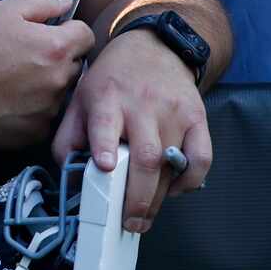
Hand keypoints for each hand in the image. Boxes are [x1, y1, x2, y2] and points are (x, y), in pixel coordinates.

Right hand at [0, 0, 96, 147]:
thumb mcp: (3, 11)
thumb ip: (41, 1)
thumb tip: (66, 0)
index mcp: (56, 48)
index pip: (87, 35)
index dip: (70, 29)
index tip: (53, 32)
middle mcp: (59, 81)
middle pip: (76, 63)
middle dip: (60, 56)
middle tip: (28, 54)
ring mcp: (49, 109)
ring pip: (61, 90)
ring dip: (48, 82)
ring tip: (15, 77)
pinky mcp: (36, 131)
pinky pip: (46, 113)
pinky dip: (34, 106)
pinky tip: (11, 98)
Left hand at [49, 24, 212, 232]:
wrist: (154, 46)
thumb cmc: (112, 80)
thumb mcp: (80, 99)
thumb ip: (69, 139)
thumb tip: (71, 180)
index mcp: (107, 98)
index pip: (105, 123)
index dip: (106, 146)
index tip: (107, 167)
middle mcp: (141, 104)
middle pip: (145, 156)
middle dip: (137, 197)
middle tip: (129, 223)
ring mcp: (173, 111)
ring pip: (171, 163)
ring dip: (158, 198)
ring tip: (144, 218)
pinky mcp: (197, 117)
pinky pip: (201, 157)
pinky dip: (189, 182)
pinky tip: (172, 189)